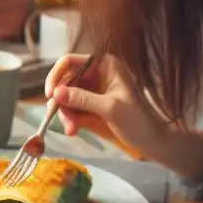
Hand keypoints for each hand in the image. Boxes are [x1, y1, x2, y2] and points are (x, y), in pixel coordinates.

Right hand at [44, 53, 168, 156]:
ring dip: (64, 114)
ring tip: (72, 130)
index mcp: (104, 65)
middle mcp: (95, 74)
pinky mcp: (89, 106)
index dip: (56, 76)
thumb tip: (56, 94)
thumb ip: (82, 99)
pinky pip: (71, 109)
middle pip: (64, 81)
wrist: (151, 141)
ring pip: (65, 97)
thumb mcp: (110, 108)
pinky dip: (69, 120)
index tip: (50, 95)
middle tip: (59, 118)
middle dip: (61, 101)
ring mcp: (92, 91)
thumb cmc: (137, 120)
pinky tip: (74, 131)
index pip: (70, 62)